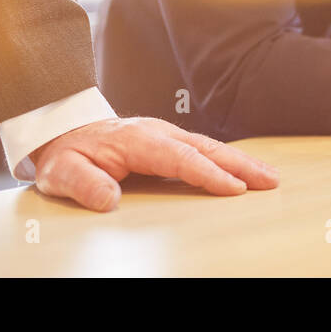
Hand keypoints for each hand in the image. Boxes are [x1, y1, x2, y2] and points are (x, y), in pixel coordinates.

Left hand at [28, 116, 279, 211]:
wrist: (63, 131)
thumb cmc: (65, 154)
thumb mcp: (61, 172)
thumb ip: (84, 184)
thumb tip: (110, 200)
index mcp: (137, 140)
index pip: (180, 159)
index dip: (209, 174)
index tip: (234, 188)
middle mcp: (157, 133)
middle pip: (206, 148)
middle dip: (240, 165)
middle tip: (269, 180)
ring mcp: (166, 135)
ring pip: (210, 147)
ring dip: (241, 161)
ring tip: (268, 176)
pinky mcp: (169, 141)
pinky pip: (203, 149)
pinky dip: (228, 159)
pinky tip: (244, 169)